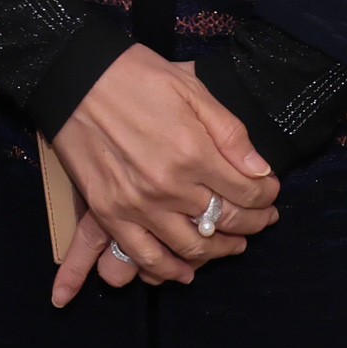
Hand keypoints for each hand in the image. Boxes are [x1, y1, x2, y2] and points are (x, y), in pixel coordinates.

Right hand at [46, 47, 276, 290]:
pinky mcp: (110, 214)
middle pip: (225, 220)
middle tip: (262, 220)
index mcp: (193, 153)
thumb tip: (261, 170)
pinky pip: (146, 256)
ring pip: (192, 246)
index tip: (270, 194)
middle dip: (252, 223)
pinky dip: (169, 269)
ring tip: (234, 243)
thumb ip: (230, 133)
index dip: (266, 196)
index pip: (247, 192)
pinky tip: (187, 270)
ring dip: (219, 249)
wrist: (75, 79)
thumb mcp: (192, 90)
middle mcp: (169, 187)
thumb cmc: (136, 76)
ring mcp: (138, 206)